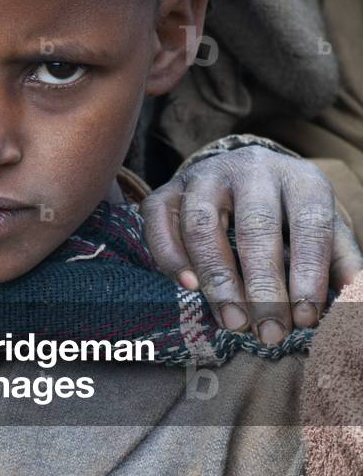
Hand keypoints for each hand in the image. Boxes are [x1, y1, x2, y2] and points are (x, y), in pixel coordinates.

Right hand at [142, 145, 362, 344]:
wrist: (240, 174)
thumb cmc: (288, 213)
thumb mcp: (323, 228)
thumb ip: (340, 261)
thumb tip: (356, 298)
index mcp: (299, 177)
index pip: (309, 222)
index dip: (308, 271)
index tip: (306, 317)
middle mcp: (251, 168)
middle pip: (256, 225)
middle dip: (263, 286)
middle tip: (269, 333)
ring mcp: (203, 175)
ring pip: (202, 223)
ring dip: (217, 277)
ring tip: (232, 321)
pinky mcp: (167, 188)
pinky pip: (158, 220)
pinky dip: (170, 255)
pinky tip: (189, 285)